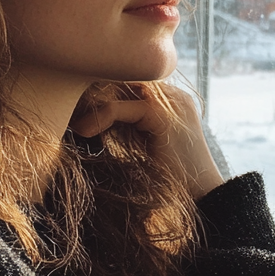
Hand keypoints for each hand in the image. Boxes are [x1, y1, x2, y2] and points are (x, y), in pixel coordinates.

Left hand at [71, 85, 224, 199]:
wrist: (205, 197)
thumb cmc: (173, 178)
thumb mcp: (146, 145)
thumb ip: (128, 127)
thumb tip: (91, 120)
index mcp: (173, 101)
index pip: (132, 82)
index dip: (105, 91)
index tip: (78, 105)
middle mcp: (175, 96)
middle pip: (126, 79)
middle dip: (96, 91)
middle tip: (69, 105)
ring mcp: (172, 103)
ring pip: (123, 88)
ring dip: (95, 102)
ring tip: (73, 117)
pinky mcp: (164, 116)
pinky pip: (124, 108)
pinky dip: (101, 117)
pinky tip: (83, 130)